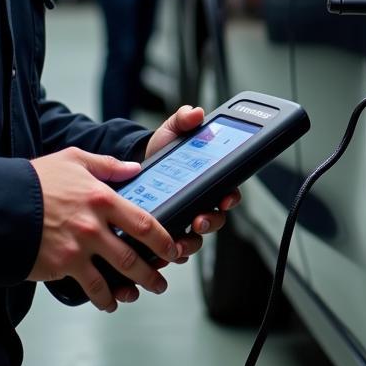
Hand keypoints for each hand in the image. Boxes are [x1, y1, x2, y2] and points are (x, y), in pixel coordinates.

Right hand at [27, 147, 178, 311]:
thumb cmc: (35, 180)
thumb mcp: (73, 160)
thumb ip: (107, 165)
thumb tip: (134, 168)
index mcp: (102, 197)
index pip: (144, 222)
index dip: (163, 239)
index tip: (173, 248)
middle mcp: (94, 225)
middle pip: (134, 254)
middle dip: (153, 271)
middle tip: (162, 280)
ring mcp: (78, 248)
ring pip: (115, 274)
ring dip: (133, 287)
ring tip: (141, 293)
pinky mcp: (61, 266)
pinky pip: (89, 287)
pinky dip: (103, 297)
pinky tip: (109, 301)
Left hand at [142, 103, 241, 254]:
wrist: (134, 166)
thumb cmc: (161, 151)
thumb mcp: (172, 131)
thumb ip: (184, 120)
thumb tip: (195, 112)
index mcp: (209, 180)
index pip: (228, 192)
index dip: (230, 197)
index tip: (226, 198)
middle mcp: (200, 202)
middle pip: (215, 219)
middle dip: (210, 222)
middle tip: (200, 220)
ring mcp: (184, 219)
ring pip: (196, 238)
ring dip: (191, 242)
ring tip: (178, 242)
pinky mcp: (164, 232)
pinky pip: (172, 249)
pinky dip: (168, 253)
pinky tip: (160, 251)